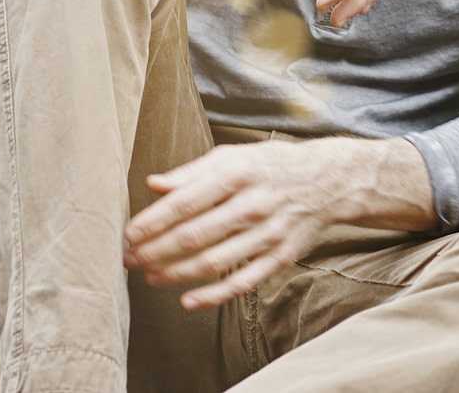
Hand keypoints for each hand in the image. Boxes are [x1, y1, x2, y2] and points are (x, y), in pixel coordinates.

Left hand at [122, 139, 345, 310]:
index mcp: (239, 173)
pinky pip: (244, 282)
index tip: (130, 234)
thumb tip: (153, 184)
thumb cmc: (270, 166)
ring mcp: (269, 232)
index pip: (186, 201)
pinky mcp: (281, 256)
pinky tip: (187, 301)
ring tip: (150, 277)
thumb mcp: (234, 156)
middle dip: (156, 251)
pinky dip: (214, 295)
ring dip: (176, 274)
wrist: (329, 180)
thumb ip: (192, 172)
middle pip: (196, 235)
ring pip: (215, 261)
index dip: (153, 222)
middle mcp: (254, 203)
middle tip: (130, 260)